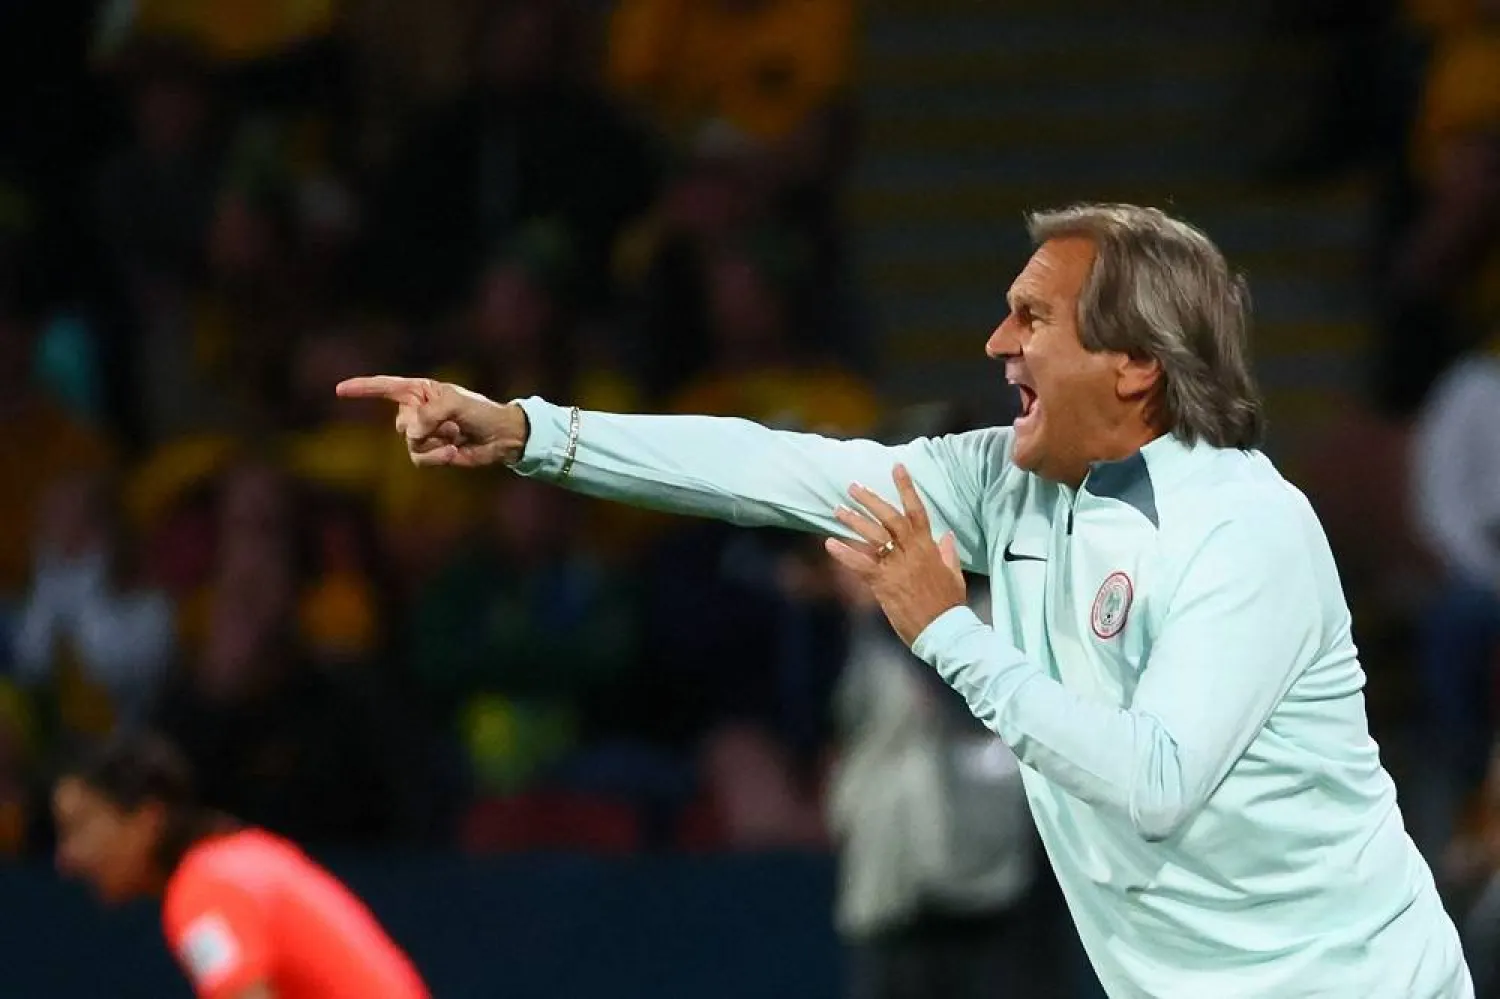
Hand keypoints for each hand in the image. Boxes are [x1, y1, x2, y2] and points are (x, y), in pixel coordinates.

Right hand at [335, 375, 527, 467]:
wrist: (500, 437)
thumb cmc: (481, 412)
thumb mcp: (456, 404)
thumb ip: (429, 414)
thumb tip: (410, 434)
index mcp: (420, 391)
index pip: (385, 387)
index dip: (362, 388)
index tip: (339, 390)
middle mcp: (417, 411)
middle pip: (401, 423)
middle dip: (424, 427)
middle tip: (450, 424)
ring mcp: (423, 433)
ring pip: (409, 444)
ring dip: (433, 444)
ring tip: (454, 438)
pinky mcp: (430, 452)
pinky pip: (419, 459)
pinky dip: (437, 457)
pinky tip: (454, 451)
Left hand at [825, 464, 965, 645]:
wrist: (945, 631)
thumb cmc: (949, 606)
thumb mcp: (954, 575)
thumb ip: (948, 553)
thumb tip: (946, 535)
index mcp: (929, 548)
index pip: (917, 511)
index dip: (906, 488)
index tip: (897, 467)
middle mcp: (912, 553)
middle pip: (890, 518)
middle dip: (871, 500)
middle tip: (853, 487)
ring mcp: (897, 568)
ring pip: (873, 537)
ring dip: (854, 521)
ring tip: (837, 509)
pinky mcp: (884, 584)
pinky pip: (861, 564)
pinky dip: (844, 553)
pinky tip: (829, 543)